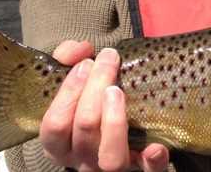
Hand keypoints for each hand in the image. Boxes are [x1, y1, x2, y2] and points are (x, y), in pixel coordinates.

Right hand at [39, 41, 170, 170]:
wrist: (122, 134)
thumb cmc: (93, 100)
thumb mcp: (76, 81)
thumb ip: (70, 58)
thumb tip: (78, 50)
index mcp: (61, 144)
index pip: (54, 126)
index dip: (68, 92)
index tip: (86, 62)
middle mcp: (83, 160)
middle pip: (84, 130)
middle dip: (95, 89)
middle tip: (109, 60)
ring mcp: (112, 169)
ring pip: (110, 158)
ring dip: (113, 121)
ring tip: (118, 91)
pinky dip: (152, 161)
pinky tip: (156, 145)